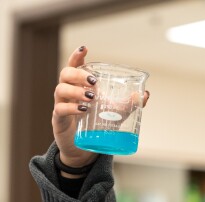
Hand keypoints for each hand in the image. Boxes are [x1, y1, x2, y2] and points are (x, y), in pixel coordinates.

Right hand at [52, 46, 149, 167]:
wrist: (85, 149)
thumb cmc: (97, 125)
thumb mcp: (116, 113)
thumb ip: (129, 103)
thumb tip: (145, 94)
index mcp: (80, 86)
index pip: (74, 66)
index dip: (77, 56)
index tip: (84, 49)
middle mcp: (68, 92)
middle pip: (65, 74)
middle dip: (78, 74)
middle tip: (94, 81)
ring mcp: (61, 105)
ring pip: (60, 89)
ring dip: (76, 90)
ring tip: (91, 97)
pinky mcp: (59, 120)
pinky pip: (60, 109)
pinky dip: (71, 108)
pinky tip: (83, 109)